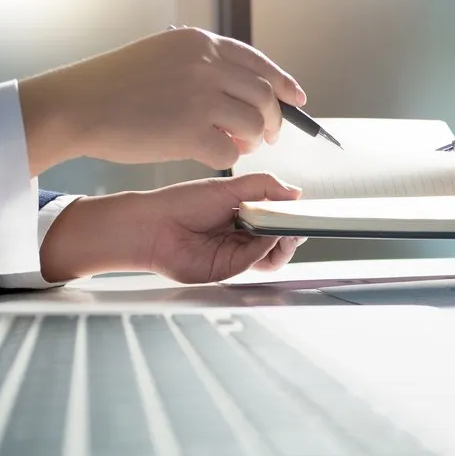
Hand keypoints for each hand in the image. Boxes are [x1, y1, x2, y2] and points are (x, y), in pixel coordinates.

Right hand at [19, 28, 305, 173]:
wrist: (77, 104)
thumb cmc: (112, 86)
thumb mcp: (162, 56)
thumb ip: (201, 66)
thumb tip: (241, 92)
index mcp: (200, 43)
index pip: (259, 63)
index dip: (283, 83)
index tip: (297, 99)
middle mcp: (206, 65)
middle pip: (265, 96)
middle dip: (275, 120)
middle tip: (270, 136)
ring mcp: (200, 98)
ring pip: (254, 124)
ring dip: (254, 140)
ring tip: (242, 146)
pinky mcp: (190, 132)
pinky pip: (230, 151)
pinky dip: (229, 157)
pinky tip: (217, 156)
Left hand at [39, 173, 305, 283]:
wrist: (152, 227)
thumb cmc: (179, 204)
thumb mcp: (227, 187)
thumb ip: (263, 186)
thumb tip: (294, 191)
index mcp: (242, 214)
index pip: (277, 217)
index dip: (291, 214)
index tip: (302, 208)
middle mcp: (241, 236)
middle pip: (281, 240)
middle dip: (293, 230)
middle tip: (296, 220)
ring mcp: (236, 254)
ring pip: (274, 255)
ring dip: (284, 241)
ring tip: (283, 227)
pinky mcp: (229, 269)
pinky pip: (258, 262)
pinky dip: (266, 248)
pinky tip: (265, 235)